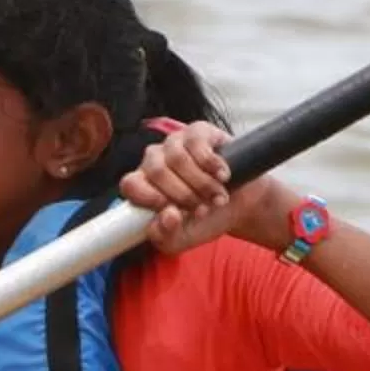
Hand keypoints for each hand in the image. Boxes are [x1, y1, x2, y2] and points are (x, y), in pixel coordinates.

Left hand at [118, 120, 296, 256]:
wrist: (240, 206)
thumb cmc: (205, 220)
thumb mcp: (182, 239)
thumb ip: (165, 236)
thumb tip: (167, 215)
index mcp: (143, 185)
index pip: (129, 184)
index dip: (150, 198)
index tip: (173, 211)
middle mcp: (155, 159)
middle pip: (156, 171)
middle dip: (184, 196)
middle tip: (202, 209)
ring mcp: (175, 142)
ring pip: (177, 158)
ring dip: (202, 184)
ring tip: (216, 197)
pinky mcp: (197, 131)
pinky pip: (197, 143)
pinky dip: (213, 165)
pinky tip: (223, 176)